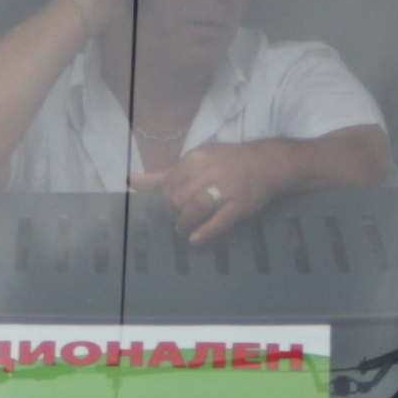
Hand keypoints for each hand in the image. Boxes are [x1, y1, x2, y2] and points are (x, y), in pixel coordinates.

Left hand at [139, 141, 277, 243]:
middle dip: (173, 213)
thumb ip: (164, 174)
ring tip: (184, 229)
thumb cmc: (225, 162)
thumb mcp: (195, 160)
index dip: (165, 200)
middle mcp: (210, 171)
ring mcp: (227, 188)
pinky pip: (219, 221)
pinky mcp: (240, 204)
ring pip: (195, 208)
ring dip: (185, 223)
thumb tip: (131, 181)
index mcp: (196, 158)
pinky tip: (195, 239)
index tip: (170, 206)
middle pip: (178, 198)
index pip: (168, 184)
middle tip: (177, 219)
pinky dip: (204, 232)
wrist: (266, 163)